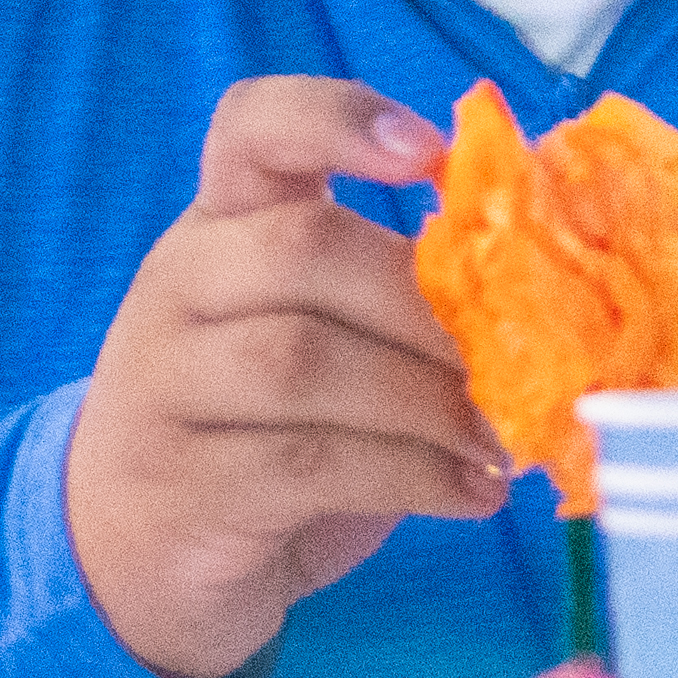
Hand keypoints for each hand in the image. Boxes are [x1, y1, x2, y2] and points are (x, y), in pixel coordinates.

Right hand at [66, 80, 511, 677]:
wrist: (133, 559)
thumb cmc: (257, 430)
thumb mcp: (314, 339)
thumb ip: (391, 300)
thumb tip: (544, 293)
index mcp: (221, 226)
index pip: (253, 127)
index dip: (341, 118)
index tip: (430, 154)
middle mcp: (178, 286)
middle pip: (301, 246)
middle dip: (425, 301)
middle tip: (515, 354)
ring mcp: (165, 385)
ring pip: (302, 360)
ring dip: (428, 399)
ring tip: (501, 438)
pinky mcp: (181, 483)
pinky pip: (308, 464)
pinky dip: (413, 476)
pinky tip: (472, 494)